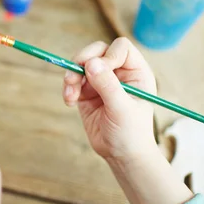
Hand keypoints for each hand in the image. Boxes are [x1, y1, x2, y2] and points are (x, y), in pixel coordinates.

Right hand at [62, 38, 157, 160]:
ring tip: (70, 95)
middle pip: (97, 51)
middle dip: (82, 61)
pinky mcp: (87, 92)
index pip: (120, 48)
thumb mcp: (122, 109)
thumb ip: (108, 85)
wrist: (120, 155)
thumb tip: (91, 63)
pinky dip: (67, 88)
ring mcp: (101, 81)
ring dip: (71, 77)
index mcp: (136, 72)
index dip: (107, 55)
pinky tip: (69, 102)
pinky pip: (72, 80)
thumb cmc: (131, 133)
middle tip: (73, 77)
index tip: (97, 70)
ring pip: (81, 64)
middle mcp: (119, 73)